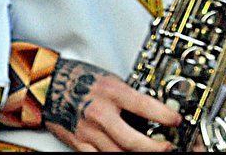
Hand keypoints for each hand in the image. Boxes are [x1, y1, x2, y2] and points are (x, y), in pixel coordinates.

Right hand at [44, 57, 180, 151]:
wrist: (49, 86)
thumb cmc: (80, 79)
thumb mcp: (110, 80)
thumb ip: (128, 96)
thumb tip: (152, 110)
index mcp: (111, 92)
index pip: (145, 106)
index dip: (165, 116)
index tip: (176, 121)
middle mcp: (101, 113)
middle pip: (133, 141)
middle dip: (155, 148)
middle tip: (167, 146)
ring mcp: (89, 132)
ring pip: (119, 154)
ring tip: (151, 151)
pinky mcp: (79, 143)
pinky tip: (125, 154)